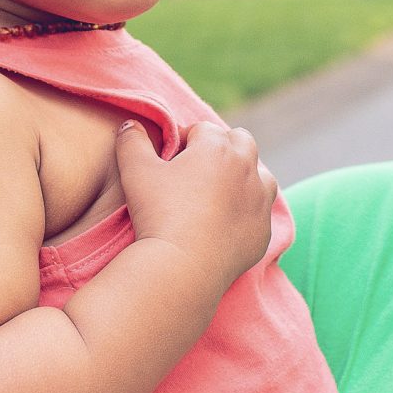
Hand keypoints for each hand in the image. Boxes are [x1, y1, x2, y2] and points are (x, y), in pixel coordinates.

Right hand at [114, 121, 276, 288]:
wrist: (184, 267)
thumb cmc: (159, 214)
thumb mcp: (135, 171)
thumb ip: (132, 141)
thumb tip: (129, 124)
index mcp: (218, 147)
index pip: (204, 130)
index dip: (185, 140)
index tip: (171, 158)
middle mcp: (247, 167)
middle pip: (240, 141)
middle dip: (222, 147)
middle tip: (196, 169)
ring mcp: (260, 199)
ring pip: (260, 173)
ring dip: (243, 174)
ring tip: (218, 190)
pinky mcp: (264, 229)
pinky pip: (260, 211)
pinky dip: (247, 210)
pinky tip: (225, 221)